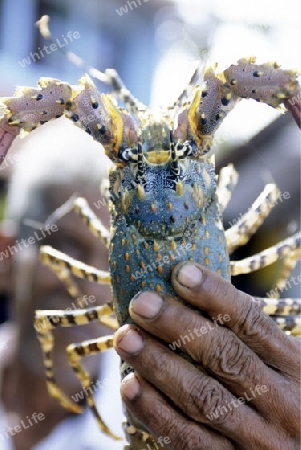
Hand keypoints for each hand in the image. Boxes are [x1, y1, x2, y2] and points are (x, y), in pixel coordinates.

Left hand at [113, 262, 299, 449]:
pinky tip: (129, 386)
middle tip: (141, 303)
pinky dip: (155, 411)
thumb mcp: (287, 366)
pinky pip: (189, 440)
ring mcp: (259, 441)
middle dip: (177, 325)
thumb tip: (194, 294)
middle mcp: (284, 404)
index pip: (252, 323)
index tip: (180, 272)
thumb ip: (253, 339)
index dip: (215, 295)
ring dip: (158, 364)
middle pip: (224, 356)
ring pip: (202, 397)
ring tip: (126, 337)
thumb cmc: (285, 400)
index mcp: (298, 367)